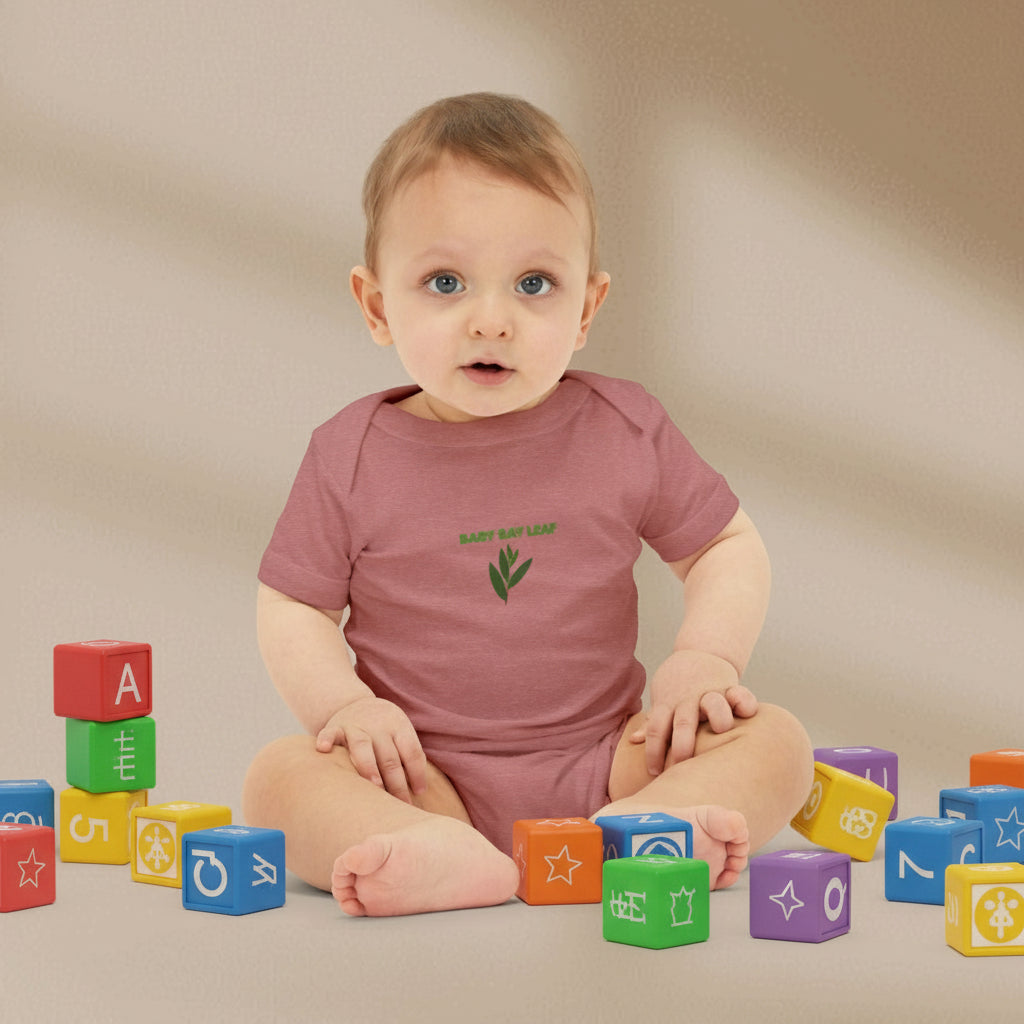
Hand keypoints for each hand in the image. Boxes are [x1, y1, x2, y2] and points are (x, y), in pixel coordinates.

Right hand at [315, 695, 427, 803]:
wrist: (356, 704)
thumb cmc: (384, 729)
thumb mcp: (400, 733)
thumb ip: (408, 756)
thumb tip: (421, 792)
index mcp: (398, 726)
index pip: (411, 752)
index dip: (417, 773)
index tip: (419, 793)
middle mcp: (378, 726)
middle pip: (389, 756)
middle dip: (396, 783)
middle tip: (400, 804)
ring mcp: (356, 726)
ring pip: (362, 747)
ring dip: (368, 767)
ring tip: (374, 786)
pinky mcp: (336, 727)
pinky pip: (329, 732)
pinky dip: (325, 739)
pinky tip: (322, 749)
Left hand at [633, 650, 758, 775]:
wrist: (701, 651)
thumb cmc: (679, 685)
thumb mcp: (664, 700)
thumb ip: (653, 721)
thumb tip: (633, 741)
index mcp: (668, 704)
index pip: (656, 729)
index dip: (653, 752)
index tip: (653, 773)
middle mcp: (688, 699)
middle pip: (683, 722)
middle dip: (683, 744)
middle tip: (683, 765)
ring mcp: (710, 692)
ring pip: (713, 704)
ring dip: (717, 715)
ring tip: (721, 729)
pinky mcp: (730, 687)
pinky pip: (740, 693)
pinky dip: (744, 701)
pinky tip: (748, 712)